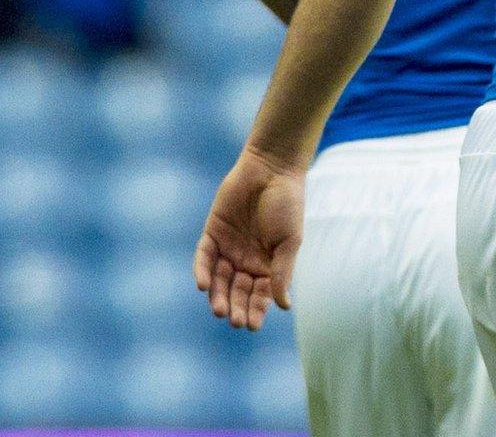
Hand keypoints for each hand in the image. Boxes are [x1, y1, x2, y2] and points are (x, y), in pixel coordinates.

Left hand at [194, 148, 304, 330]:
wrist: (271, 170)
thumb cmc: (288, 205)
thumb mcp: (290, 241)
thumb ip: (283, 272)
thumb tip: (284, 306)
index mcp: (269, 264)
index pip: (260, 294)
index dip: (256, 310)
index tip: (251, 326)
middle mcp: (247, 260)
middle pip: (237, 290)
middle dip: (236, 307)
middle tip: (234, 321)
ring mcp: (228, 248)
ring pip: (219, 279)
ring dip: (218, 296)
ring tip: (219, 310)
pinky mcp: (212, 234)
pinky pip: (204, 258)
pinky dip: (203, 272)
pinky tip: (204, 286)